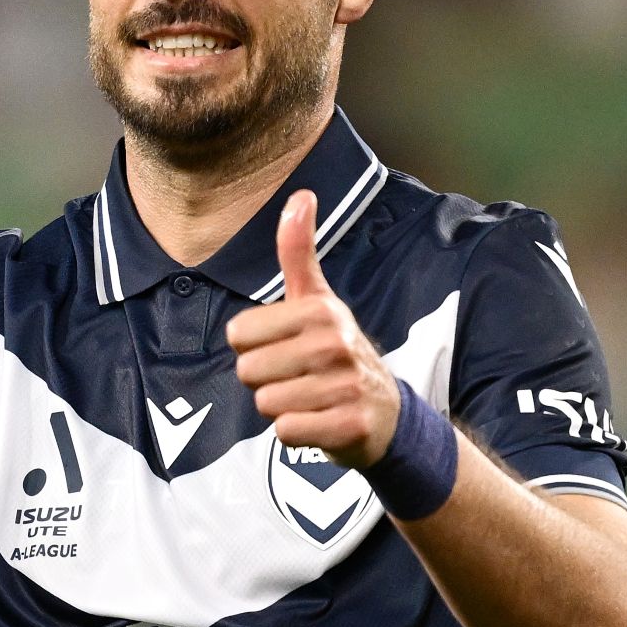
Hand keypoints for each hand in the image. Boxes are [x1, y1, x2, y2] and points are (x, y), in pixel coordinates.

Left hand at [226, 189, 399, 468]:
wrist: (388, 415)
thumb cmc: (338, 352)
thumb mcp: (318, 298)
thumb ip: (298, 250)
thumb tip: (301, 194)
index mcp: (320, 310)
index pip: (238, 335)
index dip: (253, 347)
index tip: (285, 347)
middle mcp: (335, 343)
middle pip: (248, 372)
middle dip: (265, 381)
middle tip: (299, 377)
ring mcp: (346, 386)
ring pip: (266, 404)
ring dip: (281, 407)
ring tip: (310, 398)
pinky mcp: (350, 426)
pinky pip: (287, 432)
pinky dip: (297, 432)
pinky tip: (320, 421)